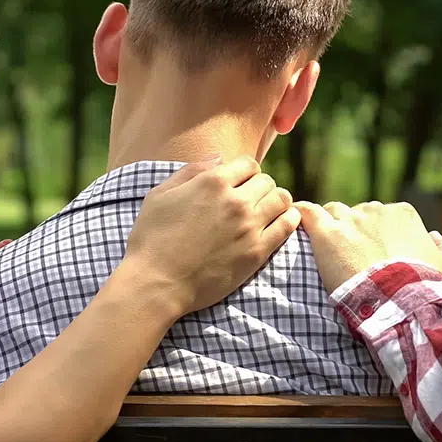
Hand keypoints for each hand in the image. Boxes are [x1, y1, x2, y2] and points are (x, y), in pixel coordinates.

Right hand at [120, 155, 298, 317]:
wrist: (158, 283)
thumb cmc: (152, 238)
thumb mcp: (160, 195)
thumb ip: (191, 171)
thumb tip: (219, 159)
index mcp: (212, 182)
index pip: (248, 164)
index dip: (245, 172)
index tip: (239, 184)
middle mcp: (235, 201)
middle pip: (267, 181)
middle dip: (259, 187)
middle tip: (250, 200)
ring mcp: (249, 227)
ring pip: (282, 200)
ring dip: (276, 201)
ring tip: (265, 211)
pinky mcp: (257, 252)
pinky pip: (287, 226)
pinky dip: (289, 219)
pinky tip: (281, 222)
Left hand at [296, 200, 441, 292]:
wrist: (401, 304)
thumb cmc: (426, 290)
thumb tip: (433, 237)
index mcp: (404, 215)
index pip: (385, 216)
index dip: (378, 235)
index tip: (376, 253)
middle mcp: (376, 211)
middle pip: (359, 214)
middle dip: (355, 231)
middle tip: (352, 257)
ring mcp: (350, 221)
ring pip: (334, 212)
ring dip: (331, 226)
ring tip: (328, 248)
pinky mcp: (327, 235)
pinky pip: (308, 213)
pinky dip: (301, 214)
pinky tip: (295, 219)